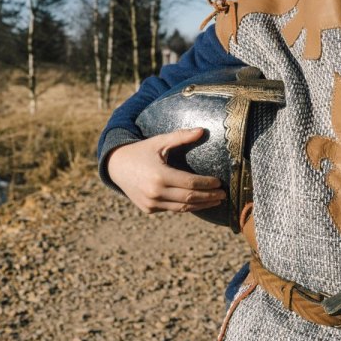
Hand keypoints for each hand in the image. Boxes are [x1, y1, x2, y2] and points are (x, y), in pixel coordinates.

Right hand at [105, 128, 225, 213]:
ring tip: (215, 201)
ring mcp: (151, 203)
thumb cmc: (141, 151)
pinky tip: (198, 202)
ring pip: (182, 208)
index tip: (219, 182)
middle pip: (189, 198)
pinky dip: (186, 206)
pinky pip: (172, 209)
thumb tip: (202, 130)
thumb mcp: (159, 141)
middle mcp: (155, 193)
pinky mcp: (149, 209)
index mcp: (159, 175)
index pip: (191, 183)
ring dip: (201, 205)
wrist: (116, 167)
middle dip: (209, 197)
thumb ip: (181, 137)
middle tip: (223, 195)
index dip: (207, 184)